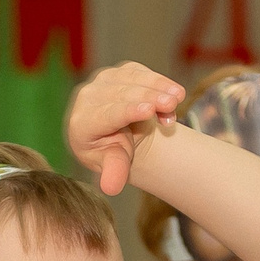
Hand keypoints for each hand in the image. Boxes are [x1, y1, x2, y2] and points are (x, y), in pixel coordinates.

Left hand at [64, 62, 184, 195]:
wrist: (119, 136)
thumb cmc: (114, 152)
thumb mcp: (115, 163)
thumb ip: (114, 172)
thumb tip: (110, 188)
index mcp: (81, 124)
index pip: (106, 116)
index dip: (127, 112)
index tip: (149, 110)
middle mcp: (87, 98)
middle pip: (121, 95)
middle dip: (149, 97)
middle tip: (173, 103)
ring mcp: (102, 81)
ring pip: (132, 78)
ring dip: (158, 86)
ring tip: (178, 99)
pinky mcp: (119, 72)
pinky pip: (140, 72)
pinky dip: (159, 82)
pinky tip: (175, 95)